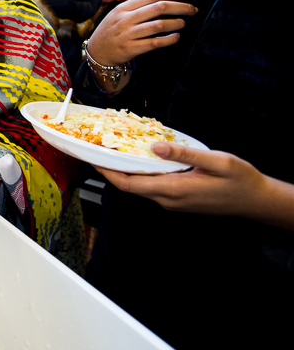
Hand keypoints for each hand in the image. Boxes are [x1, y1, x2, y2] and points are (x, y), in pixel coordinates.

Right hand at [85, 0, 199, 66]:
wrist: (96, 52)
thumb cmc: (113, 30)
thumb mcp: (125, 12)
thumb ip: (148, 0)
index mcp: (125, 7)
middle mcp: (125, 18)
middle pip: (158, 8)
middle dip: (181, 7)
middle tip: (194, 9)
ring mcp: (127, 33)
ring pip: (158, 25)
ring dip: (176, 23)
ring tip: (184, 23)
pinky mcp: (130, 48)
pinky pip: (154, 43)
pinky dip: (169, 40)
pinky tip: (176, 37)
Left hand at [97, 142, 268, 216]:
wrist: (256, 200)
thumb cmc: (240, 181)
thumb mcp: (216, 162)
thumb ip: (183, 154)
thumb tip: (154, 148)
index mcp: (174, 190)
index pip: (129, 184)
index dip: (106, 172)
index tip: (92, 158)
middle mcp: (169, 200)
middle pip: (130, 186)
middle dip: (110, 169)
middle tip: (98, 148)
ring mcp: (173, 202)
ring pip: (140, 187)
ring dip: (125, 171)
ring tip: (114, 150)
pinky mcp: (178, 200)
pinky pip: (152, 187)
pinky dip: (141, 174)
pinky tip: (141, 159)